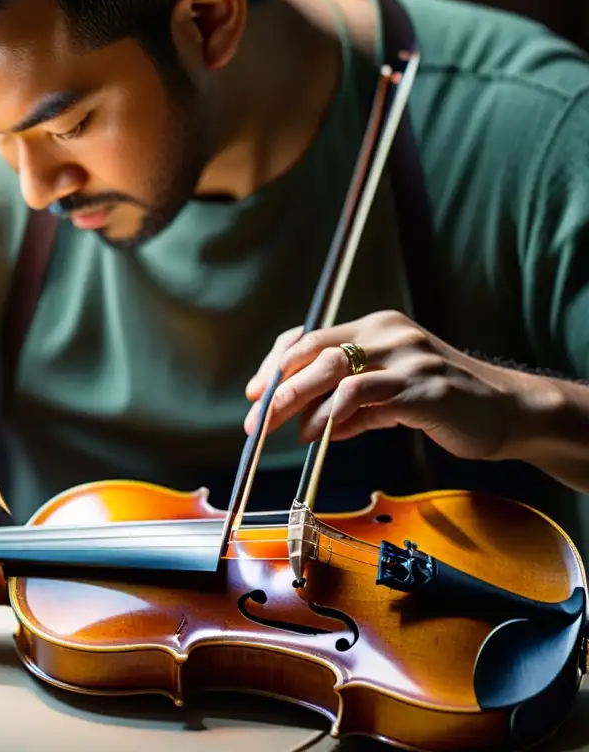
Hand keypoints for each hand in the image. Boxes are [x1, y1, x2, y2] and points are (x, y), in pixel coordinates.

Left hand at [243, 310, 520, 460]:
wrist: (508, 411)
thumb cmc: (445, 403)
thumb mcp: (389, 399)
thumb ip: (351, 408)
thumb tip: (308, 424)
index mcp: (376, 328)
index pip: (312, 337)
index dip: (277, 363)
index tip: (255, 391)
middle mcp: (389, 333)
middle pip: (315, 351)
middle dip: (277, 386)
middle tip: (255, 417)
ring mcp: (408, 357)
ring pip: (334, 371)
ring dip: (299, 402)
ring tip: (282, 429)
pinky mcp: (424, 387)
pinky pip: (364, 395)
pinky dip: (333, 415)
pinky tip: (321, 435)